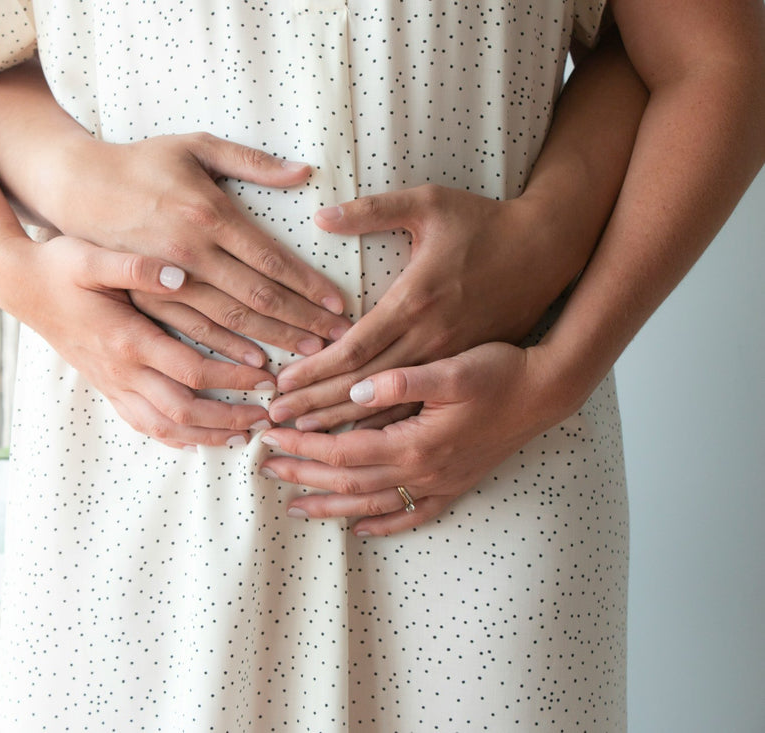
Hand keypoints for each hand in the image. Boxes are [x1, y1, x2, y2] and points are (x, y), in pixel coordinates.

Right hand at [0, 234, 275, 447]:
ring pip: (163, 428)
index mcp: (127, 339)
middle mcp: (120, 370)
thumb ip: (136, 267)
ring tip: (241, 437)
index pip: (191, 370)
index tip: (267, 376)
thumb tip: (180, 273)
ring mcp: (111, 383)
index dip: (233, 379)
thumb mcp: (92, 256)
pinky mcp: (105, 386)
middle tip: (265, 417)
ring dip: (205, 436)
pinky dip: (173, 437)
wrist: (19, 286)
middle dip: (228, 419)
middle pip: (183, 412)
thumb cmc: (58, 266)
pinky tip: (196, 438)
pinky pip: (142, 424)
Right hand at [29, 132, 351, 361]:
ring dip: (273, 342)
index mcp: (207, 215)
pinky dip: (225, 354)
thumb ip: (251, 161)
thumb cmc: (141, 162)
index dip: (308, 285)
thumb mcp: (195, 145)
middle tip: (339, 340)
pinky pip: (192, 334)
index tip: (340, 304)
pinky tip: (254, 367)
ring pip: (228, 324)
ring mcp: (166, 282)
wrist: (76, 188)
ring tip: (310, 357)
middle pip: (257, 299)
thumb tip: (304, 172)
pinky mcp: (146, 298)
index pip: (270, 260)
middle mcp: (189, 254)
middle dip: (302, 322)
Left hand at [259, 342, 568, 535]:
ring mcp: (440, 483)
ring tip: (296, 507)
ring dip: (331, 506)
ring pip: (373, 505)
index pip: (341, 450)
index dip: (303, 444)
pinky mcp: (455, 485)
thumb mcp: (451, 367)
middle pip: (348, 482)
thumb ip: (401, 381)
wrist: (547, 392)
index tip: (270, 435)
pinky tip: (361, 529)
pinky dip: (384, 525)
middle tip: (265, 469)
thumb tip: (355, 389)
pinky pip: (413, 515)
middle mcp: (423, 471)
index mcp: (414, 442)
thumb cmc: (499, 372)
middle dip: (304, 474)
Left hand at [268, 185, 583, 428]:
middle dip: (315, 405)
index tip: (280, 385)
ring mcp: (449, 360)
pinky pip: (419, 409)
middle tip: (274, 420)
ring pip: (389, 407)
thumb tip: (321, 215)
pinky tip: (359, 444)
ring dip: (343, 424)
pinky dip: (386, 426)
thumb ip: (373, 210)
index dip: (313, 370)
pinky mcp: (464, 369)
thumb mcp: (429, 203)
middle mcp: (430, 339)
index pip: (353, 349)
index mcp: (415, 302)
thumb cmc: (485, 223)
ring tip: (303, 437)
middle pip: (362, 386)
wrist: (550, 251)